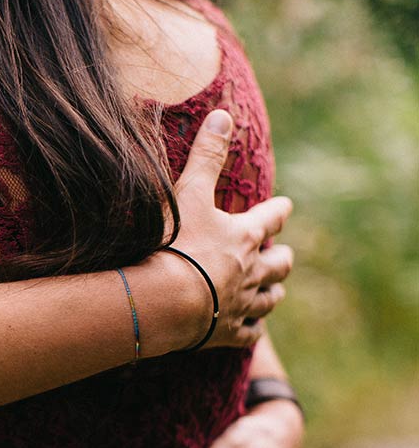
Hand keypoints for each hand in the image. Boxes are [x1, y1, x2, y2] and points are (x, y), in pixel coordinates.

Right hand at [165, 109, 294, 348]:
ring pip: (270, 298)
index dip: (279, 211)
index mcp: (244, 236)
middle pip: (280, 263)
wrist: (163, 301)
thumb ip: (206, 155)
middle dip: (282, 257)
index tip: (285, 206)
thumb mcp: (187, 192)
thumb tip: (223, 114)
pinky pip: (251, 333)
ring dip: (273, 292)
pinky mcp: (226, 333)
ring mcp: (241, 304)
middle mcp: (251, 271)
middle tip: (282, 255)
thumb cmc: (173, 244)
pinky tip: (251, 328)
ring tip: (273, 290)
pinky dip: (253, 328)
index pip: (272, 218)